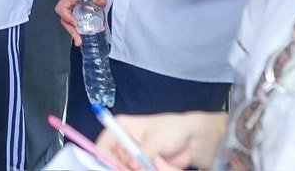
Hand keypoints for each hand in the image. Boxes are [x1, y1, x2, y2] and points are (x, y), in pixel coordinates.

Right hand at [56, 0, 104, 43]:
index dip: (67, 18)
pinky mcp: (74, 2)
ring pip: (68, 18)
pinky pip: (74, 14)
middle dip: (71, 30)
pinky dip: (78, 22)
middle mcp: (66, 0)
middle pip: (64, 18)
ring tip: (81, 38)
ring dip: (74, 28)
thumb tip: (101, 3)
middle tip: (79, 40)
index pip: (61, 9)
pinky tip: (85, 27)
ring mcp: (70, 2)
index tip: (75, 23)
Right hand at [94, 112, 224, 170]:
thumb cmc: (172, 130)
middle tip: (137, 167)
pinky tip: (154, 167)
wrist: (192, 140)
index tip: (114, 167)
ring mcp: (131, 156)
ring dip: (136, 169)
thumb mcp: (155, 141)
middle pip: (112, 162)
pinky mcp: (140, 166)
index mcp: (120, 127)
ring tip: (153, 164)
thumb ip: (142, 155)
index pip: (103, 145)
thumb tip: (132, 166)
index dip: (104, 159)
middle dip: (122, 167)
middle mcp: (122, 142)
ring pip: (124, 168)